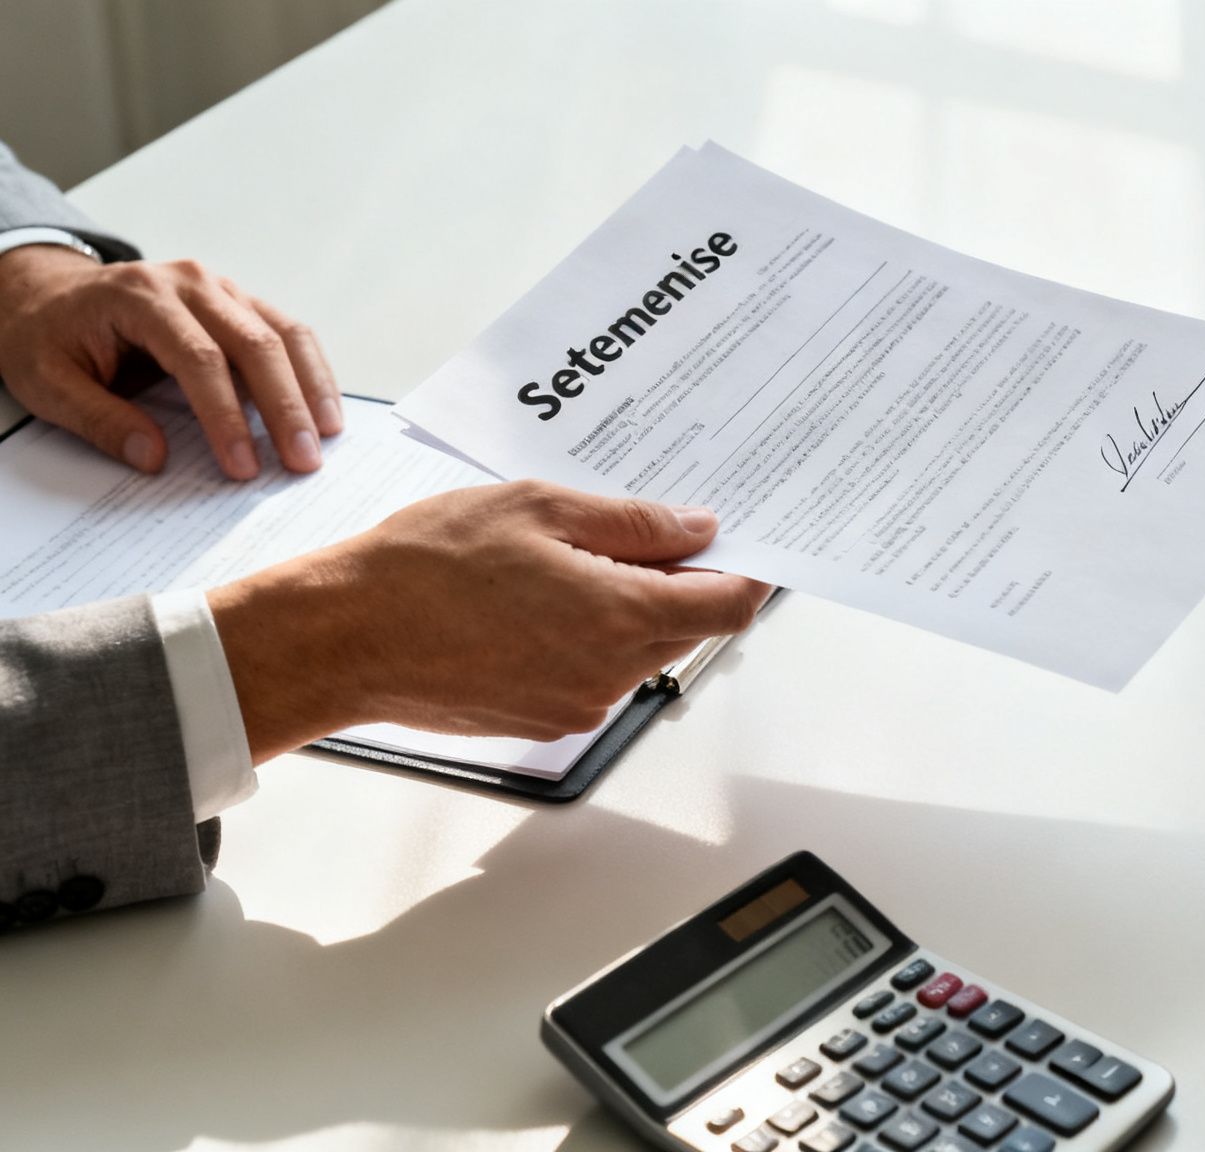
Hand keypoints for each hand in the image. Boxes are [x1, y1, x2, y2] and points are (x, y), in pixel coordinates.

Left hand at [0, 244, 340, 478]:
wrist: (49, 294)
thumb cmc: (48, 336)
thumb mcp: (47, 383)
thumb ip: (98, 420)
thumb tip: (154, 457)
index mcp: (140, 297)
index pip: (197, 358)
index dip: (224, 415)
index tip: (242, 466)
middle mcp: (190, 283)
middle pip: (255, 343)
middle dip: (284, 407)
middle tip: (302, 460)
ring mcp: (221, 289)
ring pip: (284, 334)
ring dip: (311, 388)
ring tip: (325, 437)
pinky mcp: (239, 303)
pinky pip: (288, 332)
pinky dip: (311, 371)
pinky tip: (323, 408)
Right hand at [208, 481, 773, 760]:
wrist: (343, 637)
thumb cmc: (424, 567)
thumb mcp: (537, 509)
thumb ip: (631, 523)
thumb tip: (697, 529)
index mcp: (618, 615)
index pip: (726, 607)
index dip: (746, 573)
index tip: (745, 547)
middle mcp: (608, 672)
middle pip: (687, 628)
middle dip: (685, 581)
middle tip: (653, 531)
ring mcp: (577, 703)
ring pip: (641, 652)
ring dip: (632, 608)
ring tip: (575, 557)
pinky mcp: (544, 720)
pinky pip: (596, 674)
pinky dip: (592, 637)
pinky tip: (544, 599)